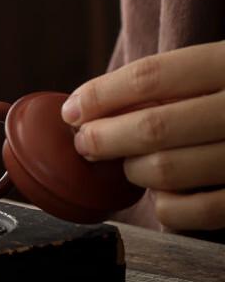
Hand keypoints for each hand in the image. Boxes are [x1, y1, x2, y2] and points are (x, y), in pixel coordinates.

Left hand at [61, 42, 224, 230]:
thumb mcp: (214, 68)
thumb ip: (165, 83)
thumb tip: (88, 105)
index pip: (150, 77)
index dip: (101, 94)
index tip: (71, 109)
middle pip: (154, 126)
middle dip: (105, 138)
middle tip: (85, 142)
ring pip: (170, 171)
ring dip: (134, 171)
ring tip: (127, 164)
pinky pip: (199, 213)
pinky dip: (168, 207)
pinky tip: (161, 195)